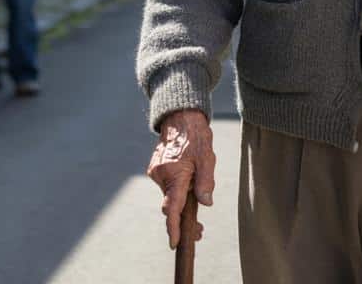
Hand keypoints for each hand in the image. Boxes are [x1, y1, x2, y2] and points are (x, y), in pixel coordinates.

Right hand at [148, 109, 215, 248]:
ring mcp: (155, 172)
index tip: (174, 243)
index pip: (172, 208)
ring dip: (182, 199)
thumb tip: (206, 203)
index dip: (174, 228)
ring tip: (197, 190)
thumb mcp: (207, 159)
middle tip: (200, 230)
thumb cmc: (196, 137)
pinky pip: (167, 185)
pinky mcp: (155, 169)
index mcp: (174, 175)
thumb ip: (205, 183)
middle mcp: (160, 175)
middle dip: (183, 219)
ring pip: (170, 195)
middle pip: (171, 205)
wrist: (180, 118)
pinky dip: (177, 188)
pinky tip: (187, 180)